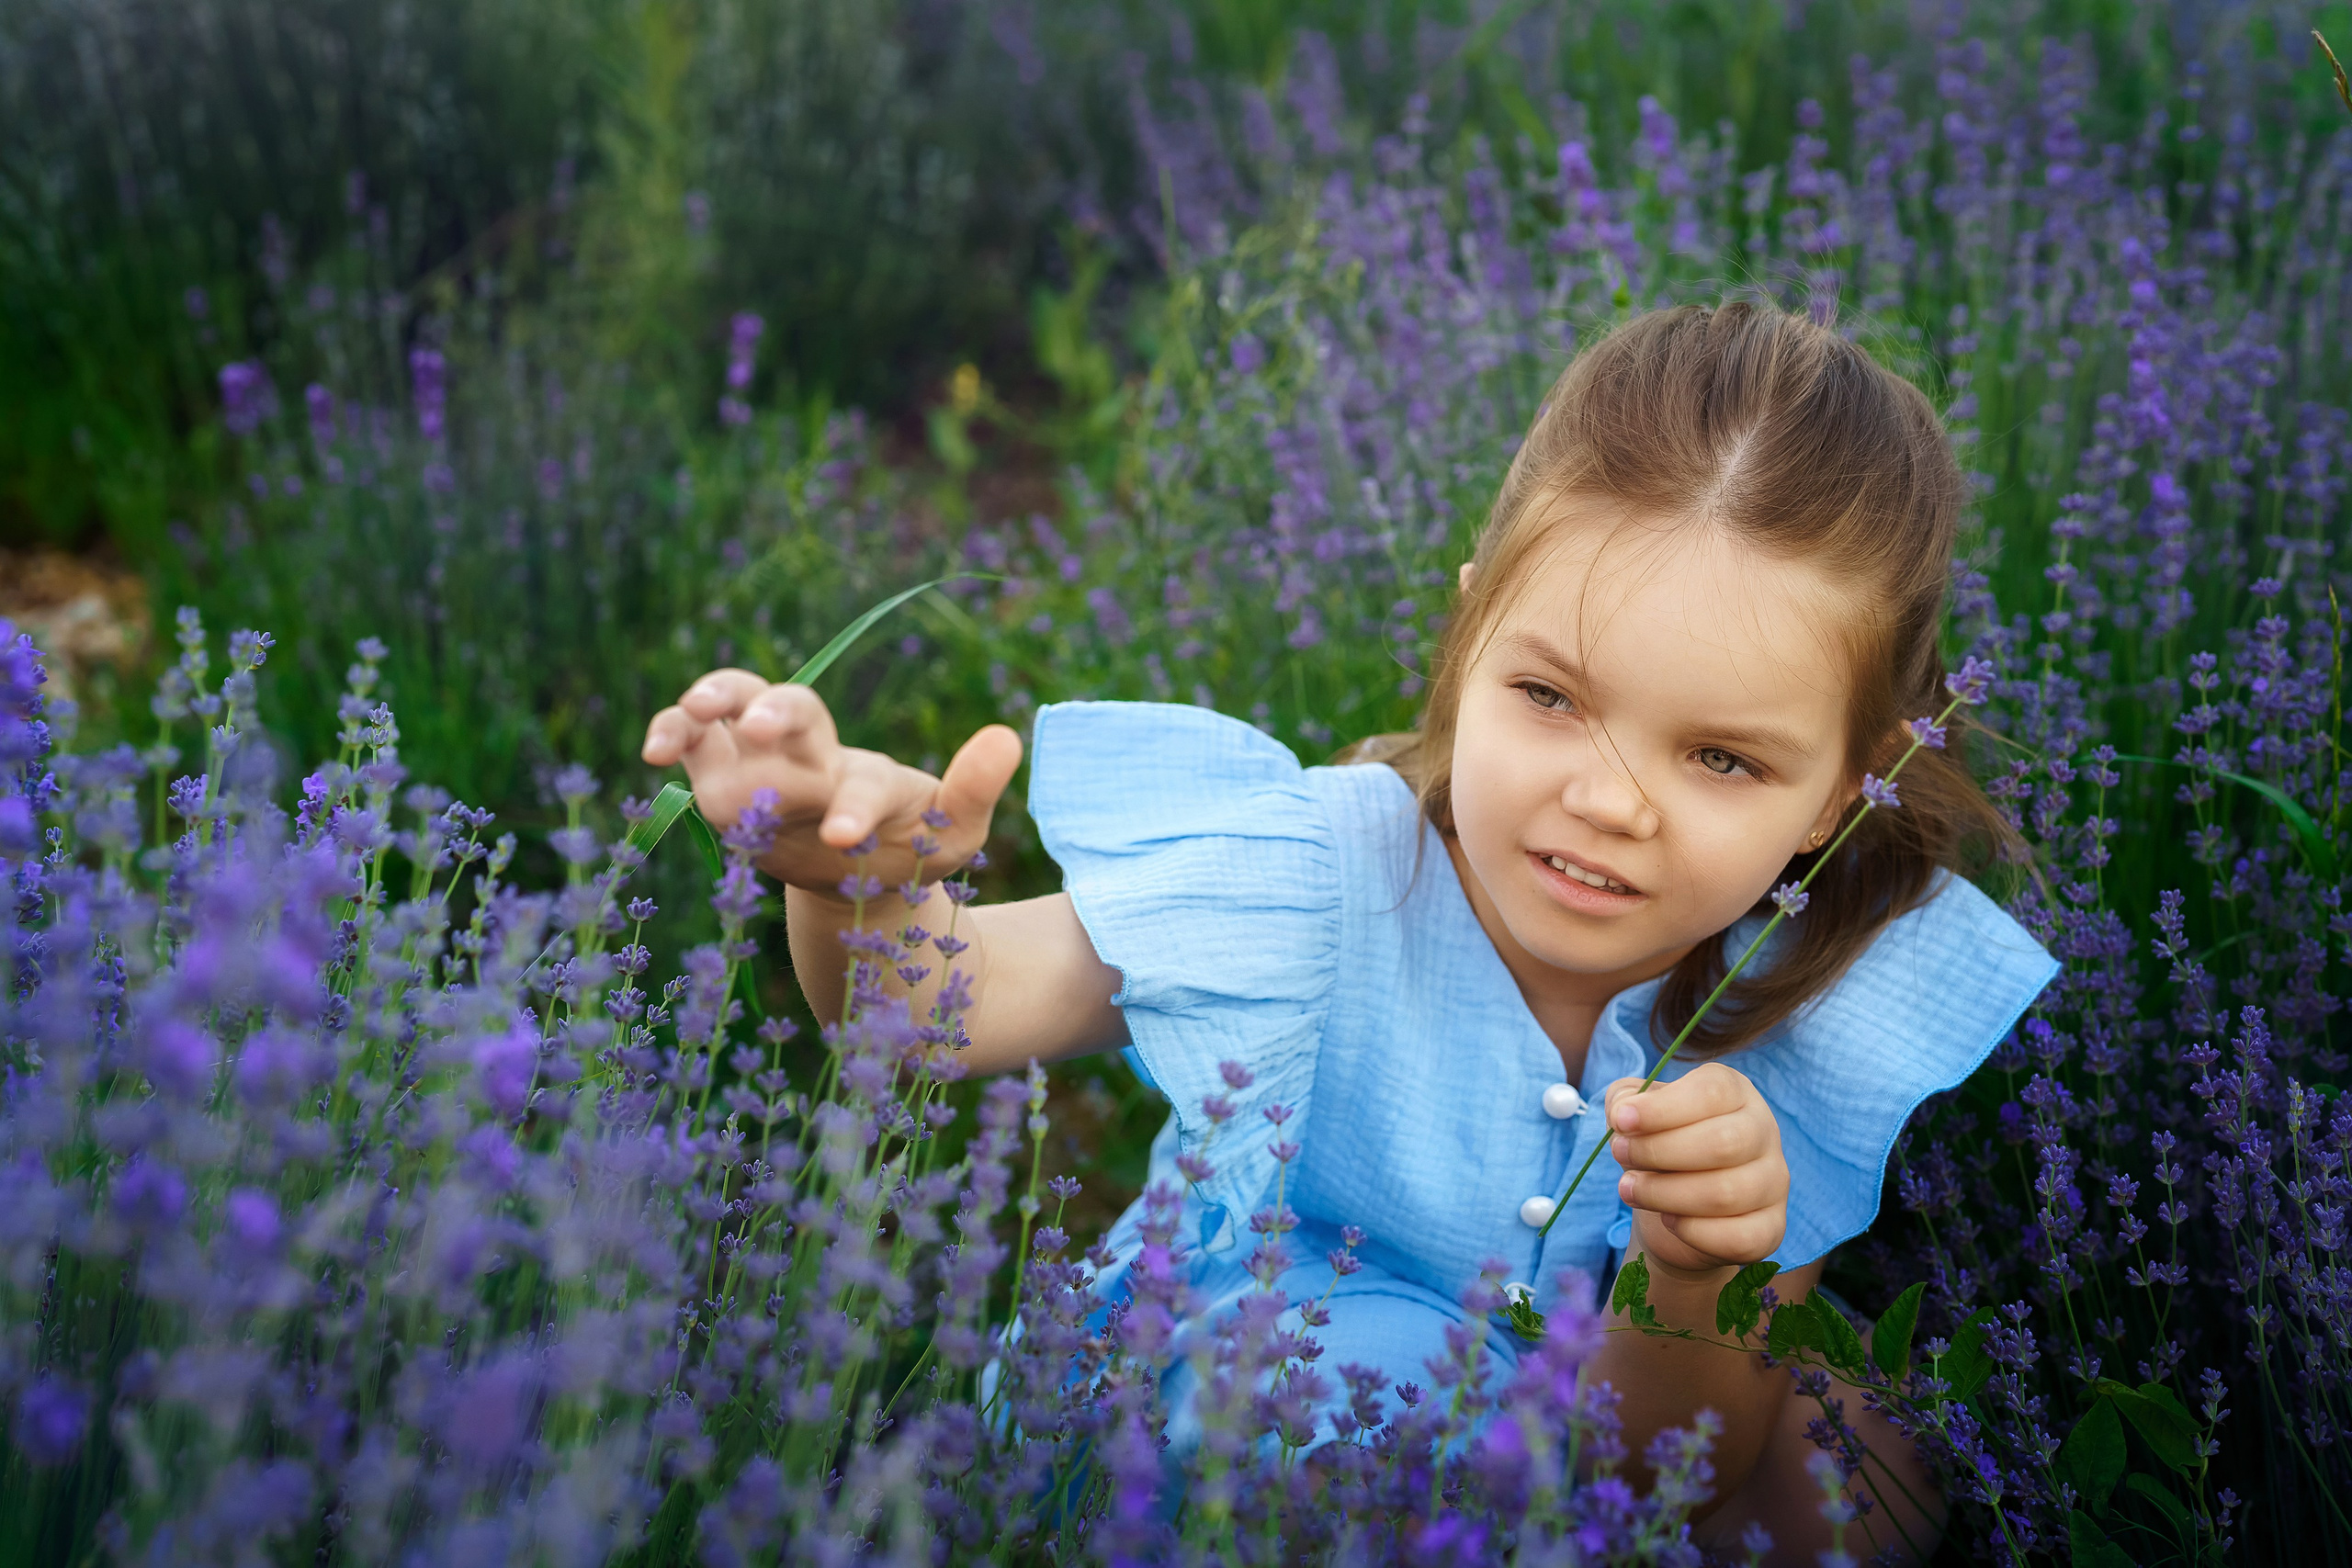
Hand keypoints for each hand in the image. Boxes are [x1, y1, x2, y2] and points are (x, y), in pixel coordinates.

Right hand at [639, 670, 1021, 897]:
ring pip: (735, 710)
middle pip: (797, 711)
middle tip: (762, 726)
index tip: (846, 836)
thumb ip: (974, 788)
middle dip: (778, 712)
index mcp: (873, 779)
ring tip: (688, 715)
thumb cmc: (912, 845)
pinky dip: (670, 734)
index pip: (865, 783)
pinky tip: (652, 753)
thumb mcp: (954, 830)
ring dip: (711, 704)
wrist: (861, 869)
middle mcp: (817, 759)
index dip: (855, 805)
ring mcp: (766, 761)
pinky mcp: (723, 777)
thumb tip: (1008, 737)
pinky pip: (692, 743)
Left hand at [1605, 1062, 1789, 1279]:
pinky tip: (1669, 1220)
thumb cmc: (1657, 1147)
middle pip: (1722, 1143)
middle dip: (1658, 1152)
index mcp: (1735, 1092)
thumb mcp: (1634, 1113)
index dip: (1662, 1109)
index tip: (1622, 1121)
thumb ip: (1623, 1101)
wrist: (1674, 1209)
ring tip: (1629, 1189)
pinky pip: (1739, 1237)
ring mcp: (1774, 1182)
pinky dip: (1693, 1232)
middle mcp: (1764, 1131)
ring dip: (1664, 1194)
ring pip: (1726, 1193)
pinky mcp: (1771, 1227)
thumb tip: (1623, 1113)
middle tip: (1620, 1155)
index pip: (1712, 1093)